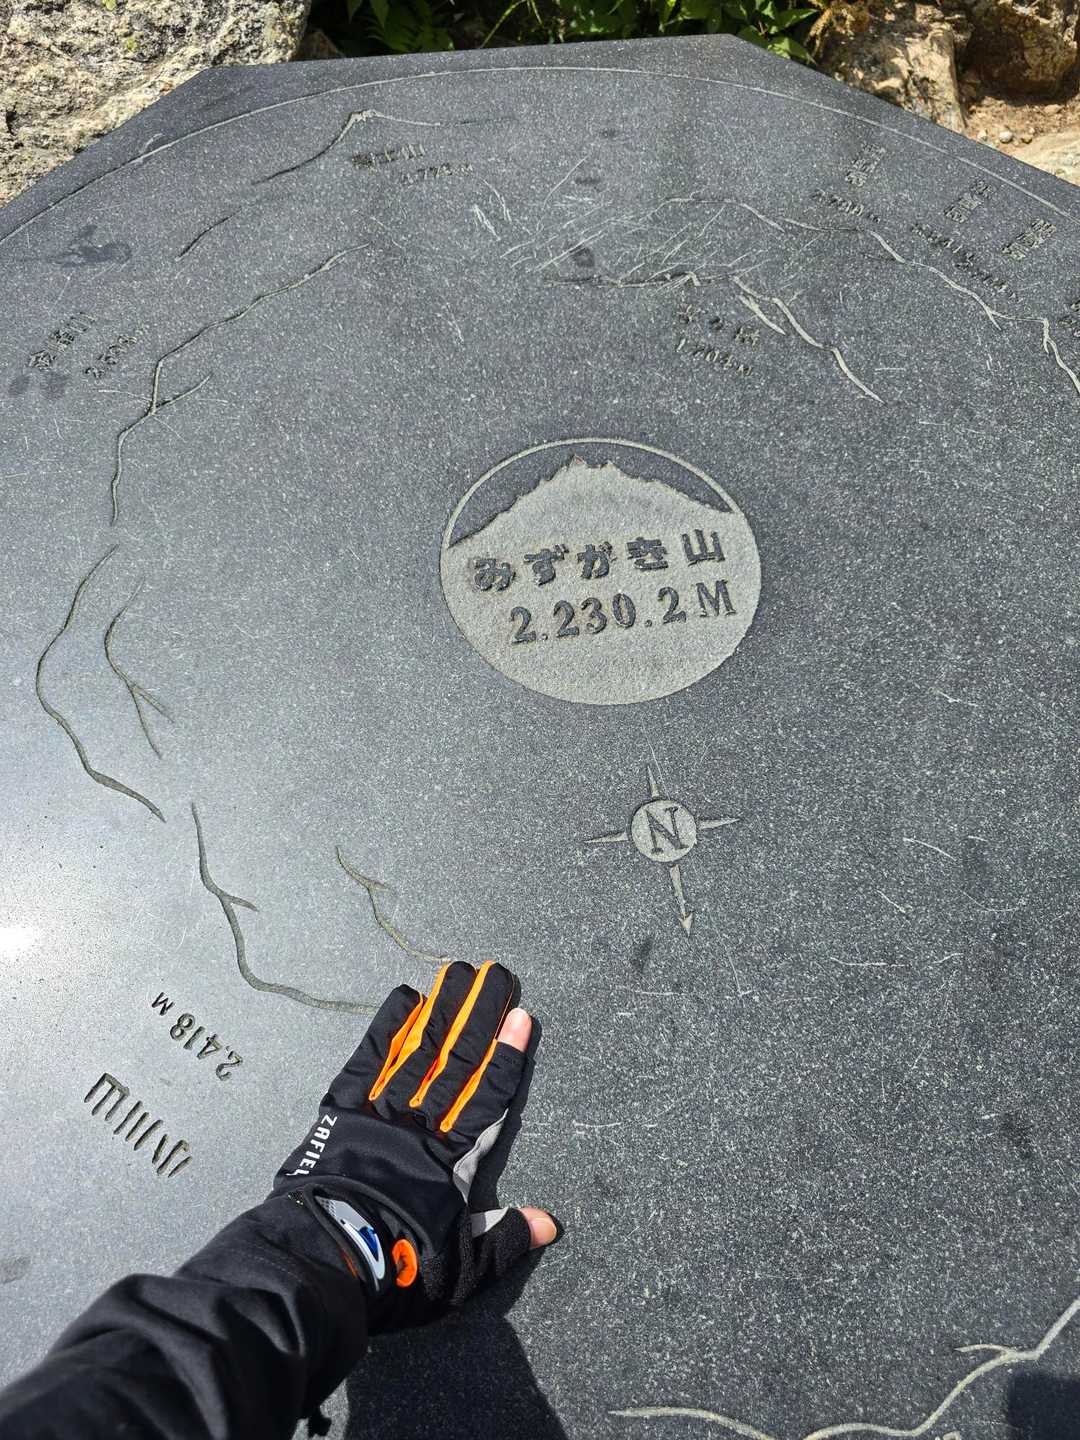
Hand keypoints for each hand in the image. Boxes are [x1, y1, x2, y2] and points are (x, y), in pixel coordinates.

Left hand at [274, 961, 557, 1328]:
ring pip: (420, 1050)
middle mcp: (420, 1124)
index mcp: (451, 1160)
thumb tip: (550, 1222)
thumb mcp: (459, 1269)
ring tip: (460, 971)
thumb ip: (502, 1239)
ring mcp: (380, 1111)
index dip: (508, 1056)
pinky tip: (406, 998)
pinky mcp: (343, 1110)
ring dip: (443, 1009)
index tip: (522, 1017)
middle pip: (459, 1060)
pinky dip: (389, 1027)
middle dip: (481, 1015)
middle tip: (498, 973)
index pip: (488, 1097)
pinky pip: (370, 1059)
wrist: (320, 1262)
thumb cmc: (395, 1271)